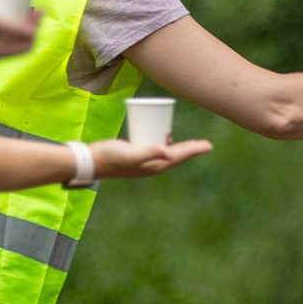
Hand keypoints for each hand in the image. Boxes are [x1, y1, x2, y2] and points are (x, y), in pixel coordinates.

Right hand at [0, 0, 40, 59]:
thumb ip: (12, 28)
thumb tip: (34, 33)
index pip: (26, 46)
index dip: (36, 29)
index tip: (39, 11)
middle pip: (16, 42)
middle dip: (27, 26)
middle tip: (32, 7)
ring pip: (6, 38)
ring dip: (16, 25)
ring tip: (20, 7)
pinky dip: (2, 25)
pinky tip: (3, 10)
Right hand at [91, 137, 213, 178]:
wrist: (94, 160)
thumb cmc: (114, 157)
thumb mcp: (133, 154)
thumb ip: (151, 153)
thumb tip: (170, 155)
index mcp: (156, 167)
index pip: (179, 157)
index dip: (194, 150)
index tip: (208, 145)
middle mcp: (153, 165)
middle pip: (177, 155)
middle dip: (191, 149)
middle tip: (206, 144)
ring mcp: (145, 161)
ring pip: (168, 153)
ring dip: (180, 147)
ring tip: (192, 143)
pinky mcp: (137, 154)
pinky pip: (157, 149)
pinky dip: (165, 143)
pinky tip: (166, 136)